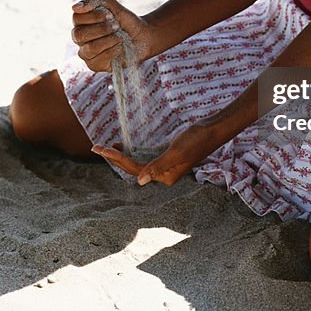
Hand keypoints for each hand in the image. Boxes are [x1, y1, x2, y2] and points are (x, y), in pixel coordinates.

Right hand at [71, 0, 153, 72]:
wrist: (143, 35)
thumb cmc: (125, 20)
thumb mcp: (111, 5)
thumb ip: (93, 2)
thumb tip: (74, 7)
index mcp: (81, 23)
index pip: (76, 18)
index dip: (94, 16)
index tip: (110, 15)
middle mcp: (80, 39)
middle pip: (79, 35)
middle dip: (102, 29)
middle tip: (116, 26)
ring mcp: (86, 53)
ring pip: (89, 48)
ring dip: (109, 40)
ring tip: (120, 37)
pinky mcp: (95, 65)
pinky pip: (98, 60)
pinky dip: (113, 51)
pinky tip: (120, 47)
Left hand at [92, 122, 220, 186]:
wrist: (214, 129)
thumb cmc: (197, 139)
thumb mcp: (177, 152)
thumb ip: (158, 166)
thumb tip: (139, 181)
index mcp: (165, 177)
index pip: (135, 169)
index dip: (117, 159)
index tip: (101, 148)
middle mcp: (164, 175)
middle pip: (134, 168)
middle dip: (114, 159)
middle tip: (96, 146)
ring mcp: (166, 166)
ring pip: (138, 164)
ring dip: (121, 157)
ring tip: (107, 148)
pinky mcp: (168, 157)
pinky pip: (145, 158)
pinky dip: (133, 153)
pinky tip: (125, 147)